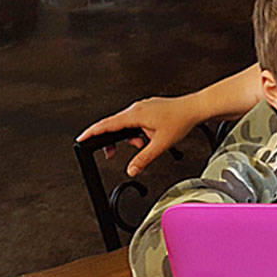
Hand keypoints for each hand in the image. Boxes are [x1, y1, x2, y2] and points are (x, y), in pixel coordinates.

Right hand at [76, 95, 200, 176]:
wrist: (195, 108)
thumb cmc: (181, 120)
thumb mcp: (161, 144)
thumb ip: (144, 158)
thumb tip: (132, 169)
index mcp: (135, 114)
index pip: (107, 125)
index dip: (92, 133)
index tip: (81, 139)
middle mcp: (136, 108)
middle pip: (114, 125)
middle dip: (112, 141)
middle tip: (111, 155)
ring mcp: (142, 107)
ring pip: (126, 124)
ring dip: (128, 138)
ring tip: (141, 147)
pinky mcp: (148, 109)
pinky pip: (135, 121)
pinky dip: (136, 132)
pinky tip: (147, 139)